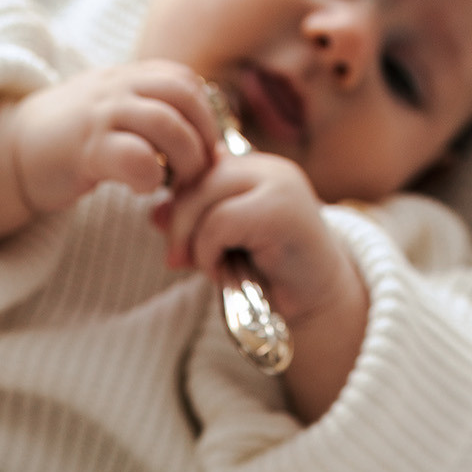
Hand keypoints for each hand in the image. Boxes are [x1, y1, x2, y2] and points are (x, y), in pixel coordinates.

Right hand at [11, 60, 220, 214]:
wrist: (8, 150)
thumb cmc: (66, 140)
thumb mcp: (109, 110)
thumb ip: (146, 111)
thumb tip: (194, 135)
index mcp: (127, 77)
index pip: (185, 80)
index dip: (205, 115)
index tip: (201, 148)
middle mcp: (117, 87)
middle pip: (185, 98)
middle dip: (203, 138)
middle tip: (198, 172)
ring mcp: (101, 115)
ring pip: (167, 126)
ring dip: (185, 161)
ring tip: (176, 184)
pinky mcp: (86, 149)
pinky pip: (137, 158)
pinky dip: (151, 177)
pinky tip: (143, 190)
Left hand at [155, 148, 357, 326]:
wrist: (317, 304)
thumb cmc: (268, 276)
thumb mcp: (221, 246)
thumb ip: (193, 225)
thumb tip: (154, 213)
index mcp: (252, 169)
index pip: (197, 166)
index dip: (178, 204)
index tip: (176, 244)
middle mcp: (268, 168)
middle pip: (197, 177)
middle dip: (177, 223)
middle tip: (176, 260)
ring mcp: (278, 183)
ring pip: (205, 196)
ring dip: (194, 240)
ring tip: (210, 267)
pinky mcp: (281, 209)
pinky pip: (220, 222)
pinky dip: (209, 252)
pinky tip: (224, 272)